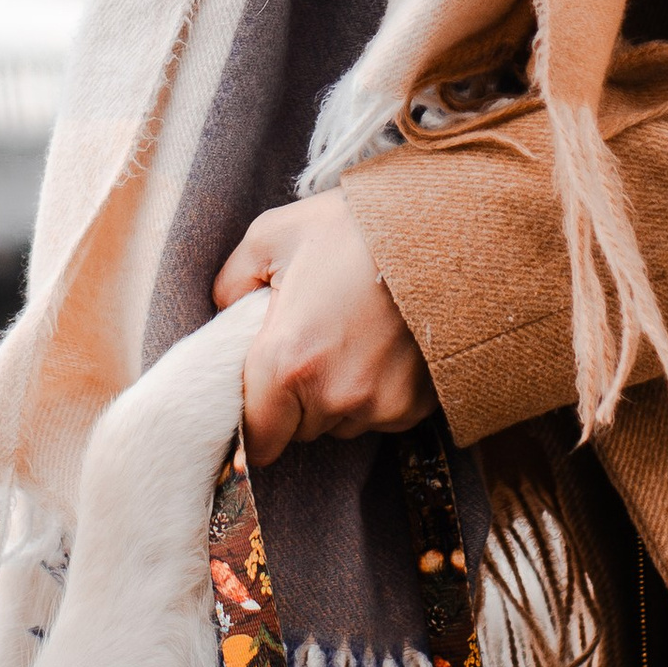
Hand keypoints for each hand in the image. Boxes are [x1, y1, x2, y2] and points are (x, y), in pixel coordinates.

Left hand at [210, 193, 433, 470]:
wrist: (443, 227)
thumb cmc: (351, 228)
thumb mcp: (270, 236)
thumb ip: (230, 284)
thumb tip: (224, 317)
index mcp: (286, 362)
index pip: (255, 440)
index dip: (254, 419)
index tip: (261, 392)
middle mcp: (333, 396)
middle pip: (299, 429)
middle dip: (296, 398)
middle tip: (310, 340)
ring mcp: (380, 405)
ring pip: (340, 422)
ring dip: (337, 395)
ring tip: (350, 335)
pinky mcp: (416, 406)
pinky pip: (380, 414)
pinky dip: (376, 391)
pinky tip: (383, 345)